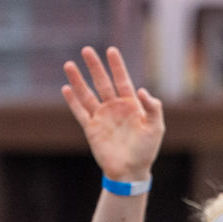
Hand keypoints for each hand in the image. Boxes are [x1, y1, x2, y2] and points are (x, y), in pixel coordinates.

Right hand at [60, 45, 165, 183]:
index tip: (111, 50)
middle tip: (86, 50)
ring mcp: (101, 117)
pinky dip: (72, 101)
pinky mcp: (91, 129)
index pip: (122, 80)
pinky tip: (66, 88)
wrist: (130, 171)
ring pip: (87, 94)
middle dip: (95, 67)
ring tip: (69, 65)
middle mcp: (114, 108)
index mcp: (130, 105)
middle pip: (102, 82)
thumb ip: (152, 108)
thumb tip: (141, 90)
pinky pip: (80, 112)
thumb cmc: (146, 150)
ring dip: (78, 80)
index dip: (117, 66)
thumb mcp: (155, 127)